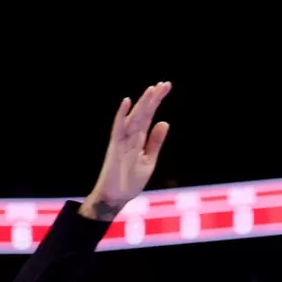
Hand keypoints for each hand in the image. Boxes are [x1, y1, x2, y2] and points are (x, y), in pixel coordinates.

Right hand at [82, 82, 171, 219]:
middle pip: (144, 113)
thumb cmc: (131, 180)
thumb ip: (155, 141)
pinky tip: (127, 102)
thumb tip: (165, 123)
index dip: (157, 102)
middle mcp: (130, 135)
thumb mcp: (149, 159)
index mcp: (139, 138)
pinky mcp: (115, 147)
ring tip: (152, 90)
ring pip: (134, 117)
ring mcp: (122, 140)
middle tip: (165, 84)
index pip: (150, 115)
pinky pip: (118, 128)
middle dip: (154, 99)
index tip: (166, 87)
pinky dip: (122, 115)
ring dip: (143, 104)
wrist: (116, 197)